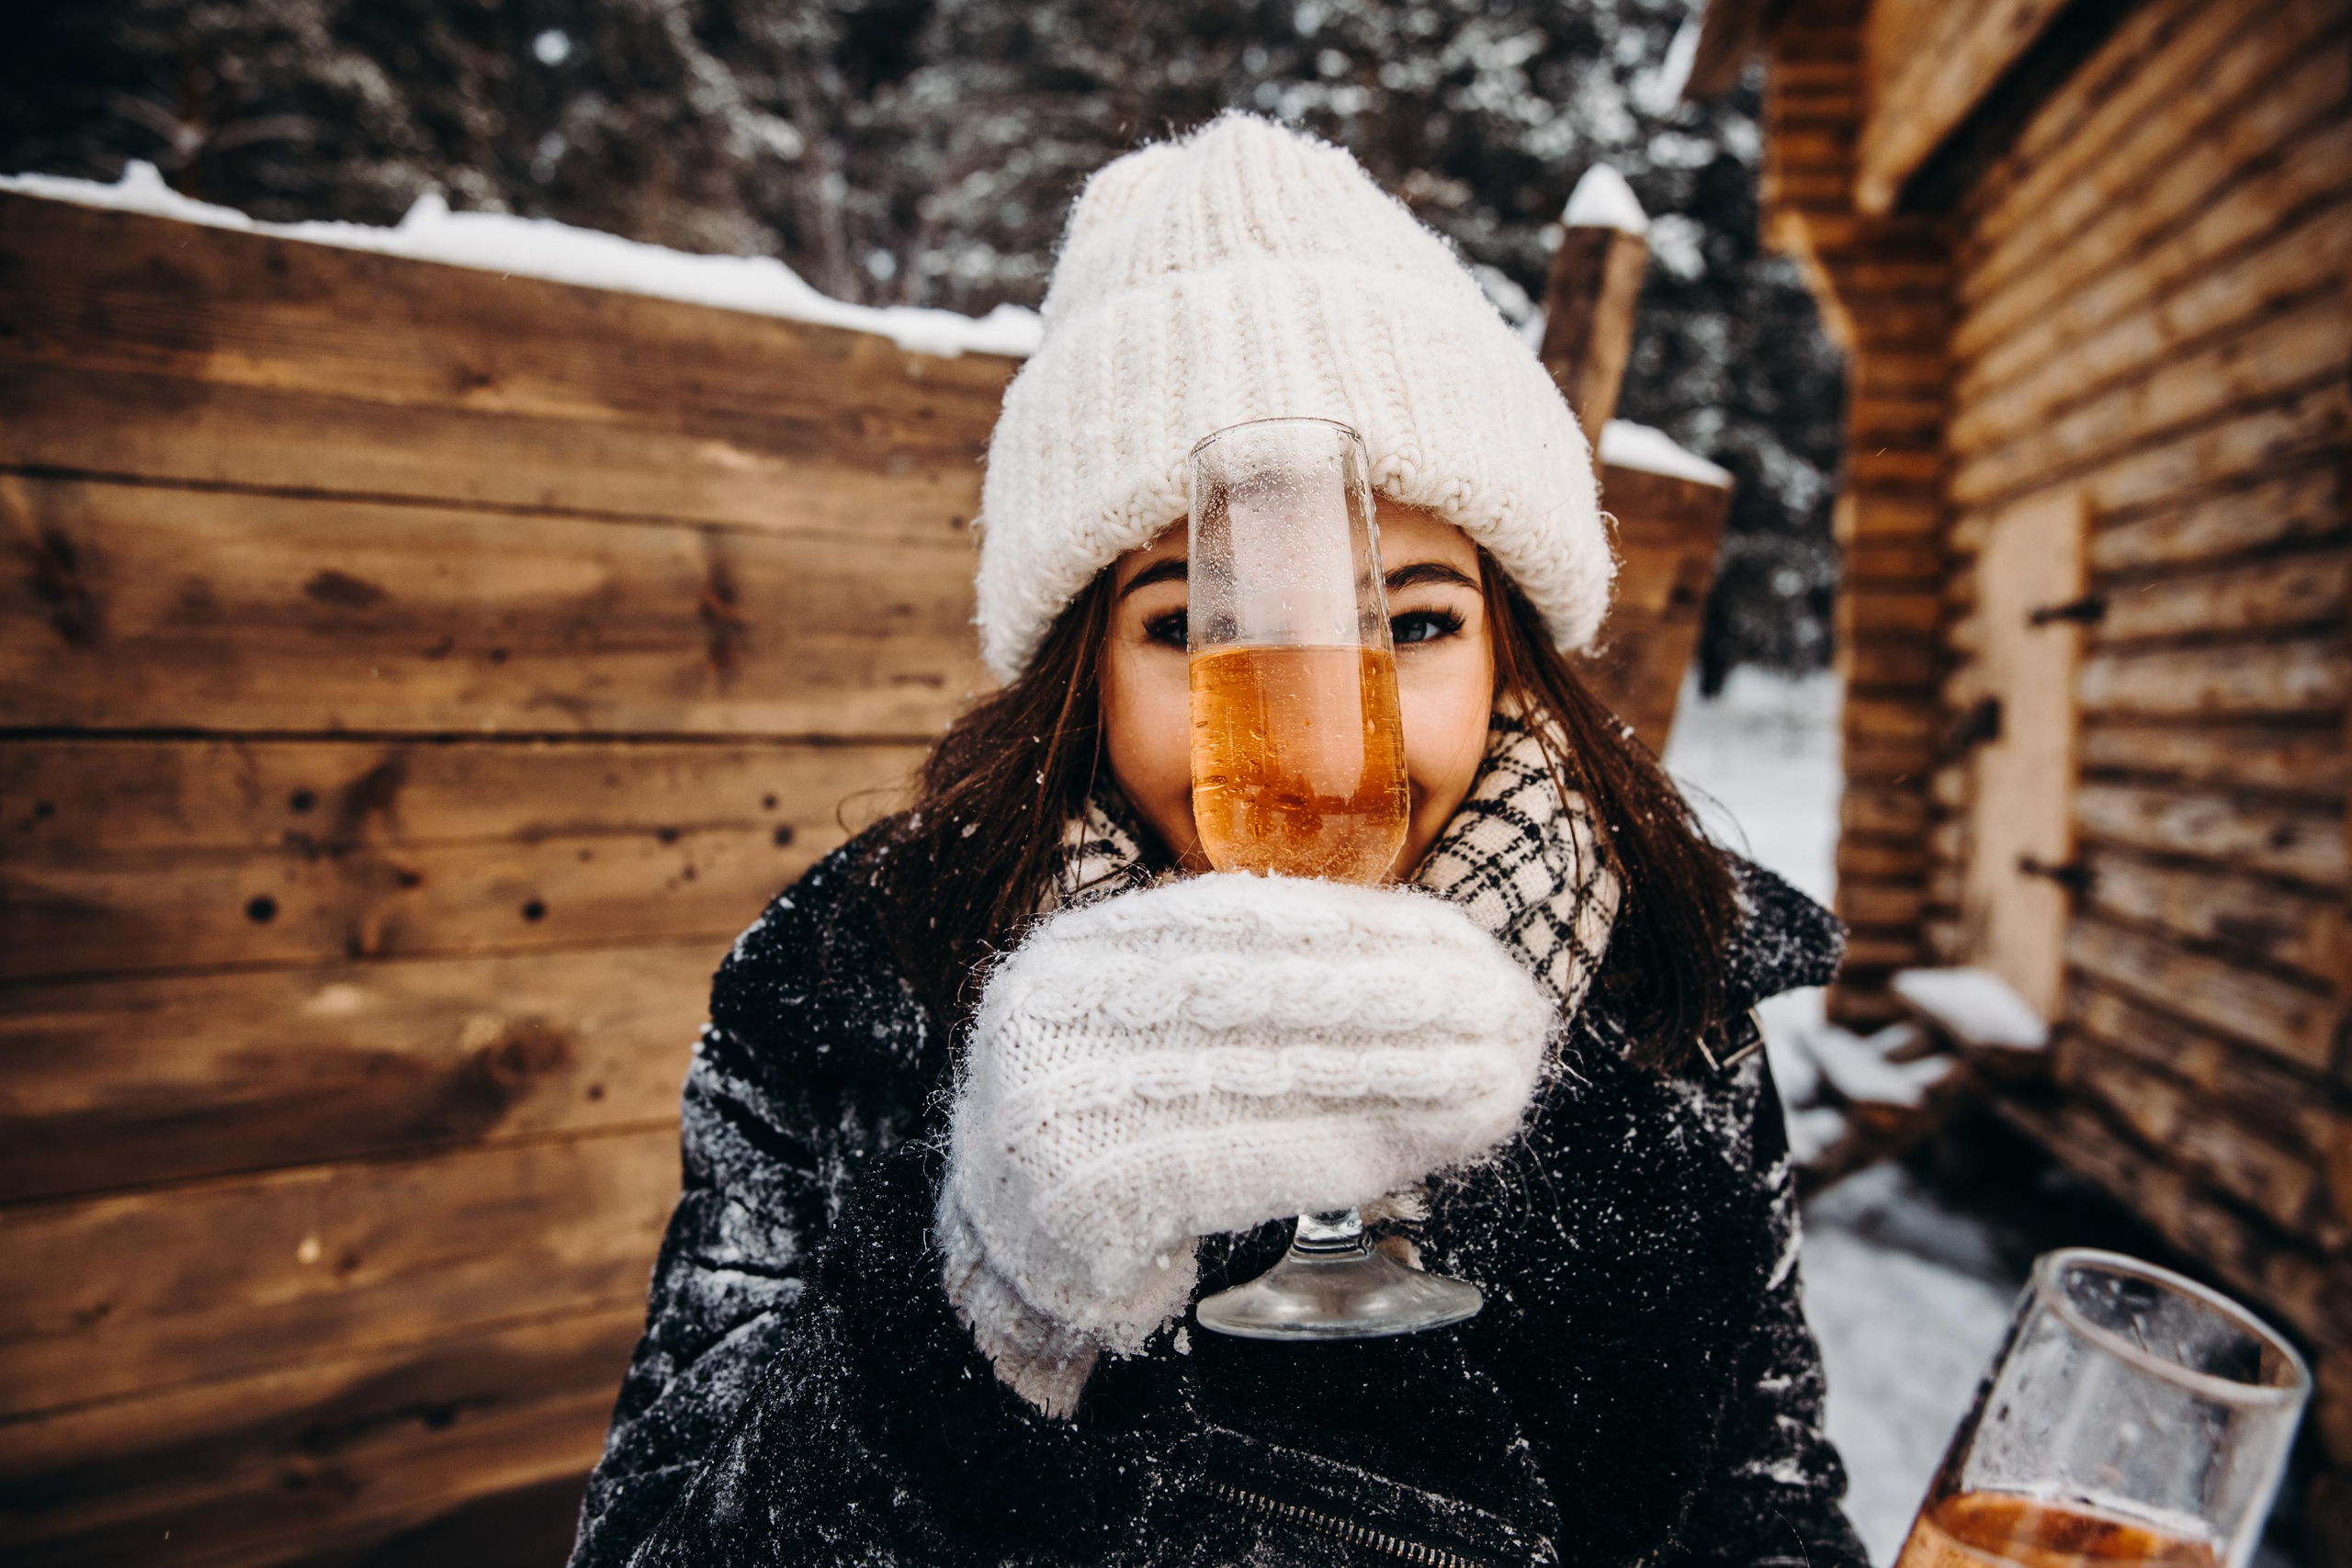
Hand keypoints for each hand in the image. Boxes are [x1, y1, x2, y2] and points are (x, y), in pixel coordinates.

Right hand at [937, 872, 1554, 1412]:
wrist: (1017, 1252)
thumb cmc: (1117, 1125)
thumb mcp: (1159, 1025)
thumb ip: (1257, 988)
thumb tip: (1433, 963)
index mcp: (1079, 954)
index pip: (1243, 918)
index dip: (1366, 928)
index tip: (1468, 944)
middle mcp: (1053, 1015)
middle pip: (1262, 993)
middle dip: (1404, 999)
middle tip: (1512, 1010)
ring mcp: (1054, 1108)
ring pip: (1266, 1075)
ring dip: (1401, 1076)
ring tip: (1497, 1074)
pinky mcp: (1081, 1196)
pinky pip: (1244, 1165)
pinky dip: (1345, 1148)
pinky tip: (1425, 1142)